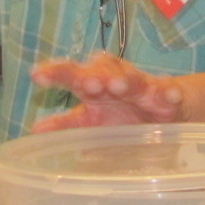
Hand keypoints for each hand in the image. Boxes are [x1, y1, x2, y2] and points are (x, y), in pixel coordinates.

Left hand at [29, 53, 187, 132]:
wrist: (162, 112)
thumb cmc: (120, 117)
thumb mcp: (91, 124)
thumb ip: (67, 126)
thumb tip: (36, 132)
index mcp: (92, 88)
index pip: (70, 76)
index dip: (54, 75)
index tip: (37, 76)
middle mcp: (114, 81)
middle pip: (100, 71)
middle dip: (92, 75)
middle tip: (85, 84)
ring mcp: (141, 87)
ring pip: (132, 79)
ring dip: (124, 80)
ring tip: (117, 86)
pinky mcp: (165, 95)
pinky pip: (167, 91)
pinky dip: (168, 92)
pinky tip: (169, 95)